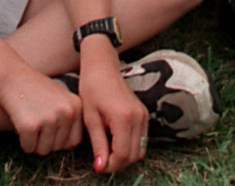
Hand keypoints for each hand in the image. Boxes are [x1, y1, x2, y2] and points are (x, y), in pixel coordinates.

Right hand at [0, 64, 82, 155]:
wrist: (13, 78)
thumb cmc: (37, 90)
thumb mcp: (62, 97)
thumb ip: (71, 117)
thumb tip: (73, 144)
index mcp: (76, 106)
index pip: (74, 141)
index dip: (60, 141)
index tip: (50, 130)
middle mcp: (67, 112)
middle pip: (58, 148)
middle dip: (45, 141)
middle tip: (37, 121)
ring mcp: (50, 119)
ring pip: (44, 151)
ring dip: (35, 143)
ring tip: (30, 121)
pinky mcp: (31, 126)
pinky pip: (29, 148)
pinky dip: (23, 142)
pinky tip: (21, 124)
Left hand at [79, 49, 149, 172]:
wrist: (102, 67)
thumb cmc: (92, 89)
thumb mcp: (91, 118)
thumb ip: (98, 144)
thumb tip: (100, 167)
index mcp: (123, 117)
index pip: (122, 154)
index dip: (110, 165)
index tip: (98, 166)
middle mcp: (138, 117)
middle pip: (133, 156)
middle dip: (118, 164)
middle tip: (102, 161)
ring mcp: (143, 115)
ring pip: (140, 150)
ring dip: (125, 157)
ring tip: (108, 152)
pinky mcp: (144, 114)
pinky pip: (142, 140)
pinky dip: (130, 147)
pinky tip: (115, 142)